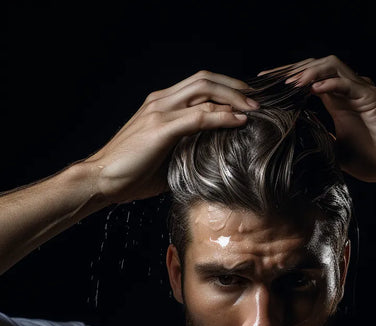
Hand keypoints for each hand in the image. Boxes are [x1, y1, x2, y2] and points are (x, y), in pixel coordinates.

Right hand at [84, 71, 258, 203]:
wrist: (101, 179)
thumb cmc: (132, 172)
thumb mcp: (165, 156)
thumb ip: (186, 148)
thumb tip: (211, 156)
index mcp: (161, 104)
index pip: (200, 85)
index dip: (226, 89)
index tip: (247, 101)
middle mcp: (161, 101)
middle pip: (205, 80)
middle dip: (235, 87)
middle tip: (257, 101)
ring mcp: (159, 111)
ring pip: (204, 91)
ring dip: (234, 98)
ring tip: (254, 109)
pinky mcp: (160, 128)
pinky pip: (199, 116)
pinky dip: (222, 117)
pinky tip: (239, 121)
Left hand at [260, 56, 375, 182]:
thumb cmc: (373, 158)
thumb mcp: (336, 150)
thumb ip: (319, 140)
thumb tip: (295, 141)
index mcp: (337, 102)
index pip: (307, 81)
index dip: (286, 79)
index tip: (264, 86)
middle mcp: (347, 92)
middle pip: (314, 67)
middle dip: (289, 70)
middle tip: (267, 78)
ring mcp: (360, 92)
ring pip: (331, 67)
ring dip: (308, 72)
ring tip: (288, 83)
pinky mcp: (371, 98)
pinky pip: (348, 84)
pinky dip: (330, 83)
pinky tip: (313, 88)